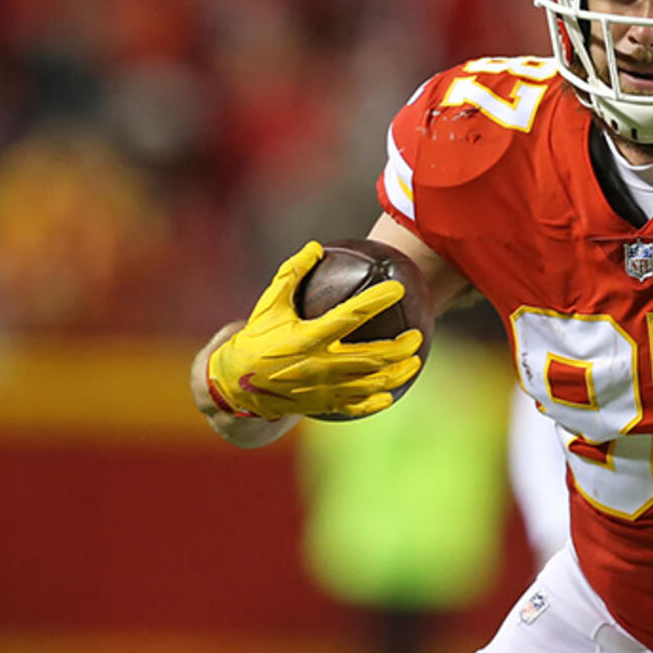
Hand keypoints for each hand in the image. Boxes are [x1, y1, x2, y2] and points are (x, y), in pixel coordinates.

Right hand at [206, 241, 423, 418]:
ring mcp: (323, 389)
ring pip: (371, 384)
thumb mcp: (268, 303)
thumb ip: (292, 273)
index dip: (377, 301)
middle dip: (400, 347)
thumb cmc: (255, 338)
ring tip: (414, 361)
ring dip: (397, 373)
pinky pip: (357, 407)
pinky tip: (392, 392)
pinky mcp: (323, 405)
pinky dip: (377, 400)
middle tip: (417, 334)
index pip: (351, 316)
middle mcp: (318, 365)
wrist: (235, 385)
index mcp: (307, 337)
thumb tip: (316, 246)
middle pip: (372, 357)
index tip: (398, 287)